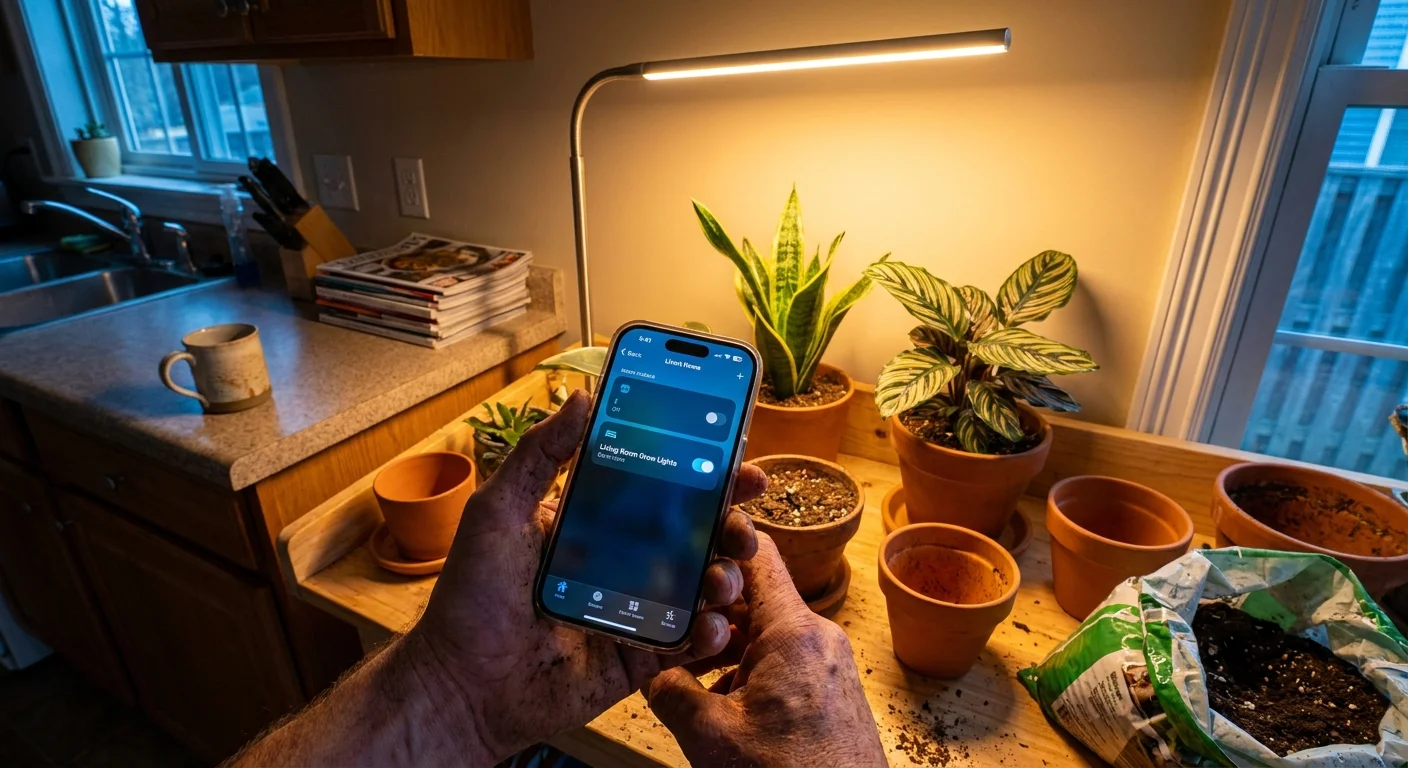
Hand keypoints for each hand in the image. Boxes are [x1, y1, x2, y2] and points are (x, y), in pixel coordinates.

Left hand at [408, 390, 767, 762]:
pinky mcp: (638, 657)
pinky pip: (686, 642)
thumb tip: (582, 395)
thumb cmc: (472, 594)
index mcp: (596, 520)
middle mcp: (623, 561)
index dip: (705, 473)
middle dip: (730, 526)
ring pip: (700, 587)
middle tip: (742, 526)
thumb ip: (541, 454)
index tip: (739, 461)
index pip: (661, 488)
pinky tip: (710, 624)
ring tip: (721, 579)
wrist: (461, 682)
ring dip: (725, 578)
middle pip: (696, 535)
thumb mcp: (499, 511)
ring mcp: (635, 609)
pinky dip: (708, 633)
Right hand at [645, 533, 885, 766]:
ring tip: (690, 677)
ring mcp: (830, 666)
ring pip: (769, 635)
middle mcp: (819, 638)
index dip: (719, 543)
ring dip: (728, 650)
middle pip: (757, 598)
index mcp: (793, 632)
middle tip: (670, 629)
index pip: (758, 552)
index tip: (683, 549)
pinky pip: (786, 664)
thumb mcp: (710, 738)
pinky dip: (752, 674)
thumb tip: (652, 672)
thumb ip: (672, 693)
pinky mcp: (833, 693)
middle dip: (711, 613)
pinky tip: (723, 707)